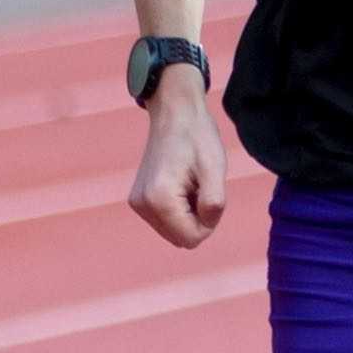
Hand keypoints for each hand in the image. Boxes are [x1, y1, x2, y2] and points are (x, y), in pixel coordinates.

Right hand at [125, 78, 226, 248]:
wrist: (174, 114)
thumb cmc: (198, 138)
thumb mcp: (215, 170)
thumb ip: (214, 204)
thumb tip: (204, 228)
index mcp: (159, 199)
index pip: (192, 239)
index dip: (209, 221)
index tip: (208, 192)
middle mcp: (142, 205)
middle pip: (181, 238)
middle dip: (197, 219)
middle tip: (199, 186)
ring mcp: (137, 203)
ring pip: (173, 231)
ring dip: (188, 213)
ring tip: (190, 183)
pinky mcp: (137, 200)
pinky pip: (165, 221)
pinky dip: (178, 209)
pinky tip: (180, 183)